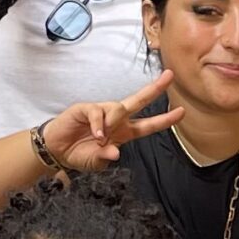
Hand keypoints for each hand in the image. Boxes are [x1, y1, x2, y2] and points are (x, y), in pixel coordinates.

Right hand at [38, 70, 186, 171]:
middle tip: (169, 76)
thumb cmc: (80, 154)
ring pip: (118, 107)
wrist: (57, 150)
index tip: (181, 112)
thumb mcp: (96, 162)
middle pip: (139, 101)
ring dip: (113, 123)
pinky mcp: (86, 108)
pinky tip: (96, 134)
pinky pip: (97, 112)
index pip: (148, 125)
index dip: (164, 120)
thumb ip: (105, 158)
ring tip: (101, 138)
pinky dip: (98, 124)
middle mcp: (116, 119)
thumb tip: (115, 152)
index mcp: (124, 132)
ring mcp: (102, 111)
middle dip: (154, 88)